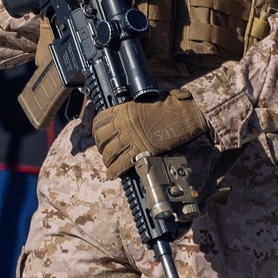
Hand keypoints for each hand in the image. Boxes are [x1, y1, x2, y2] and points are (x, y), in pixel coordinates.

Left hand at [91, 89, 206, 179]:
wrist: (181, 116)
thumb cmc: (166, 107)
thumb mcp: (142, 103)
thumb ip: (129, 112)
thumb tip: (122, 121)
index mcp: (122, 110)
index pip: (99, 121)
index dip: (96, 131)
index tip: (98, 135)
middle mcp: (122, 124)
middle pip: (102, 139)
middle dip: (101, 147)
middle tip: (105, 151)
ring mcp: (130, 139)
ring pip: (109, 153)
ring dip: (107, 160)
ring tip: (109, 164)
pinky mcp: (139, 151)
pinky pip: (120, 164)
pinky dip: (113, 171)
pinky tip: (111, 174)